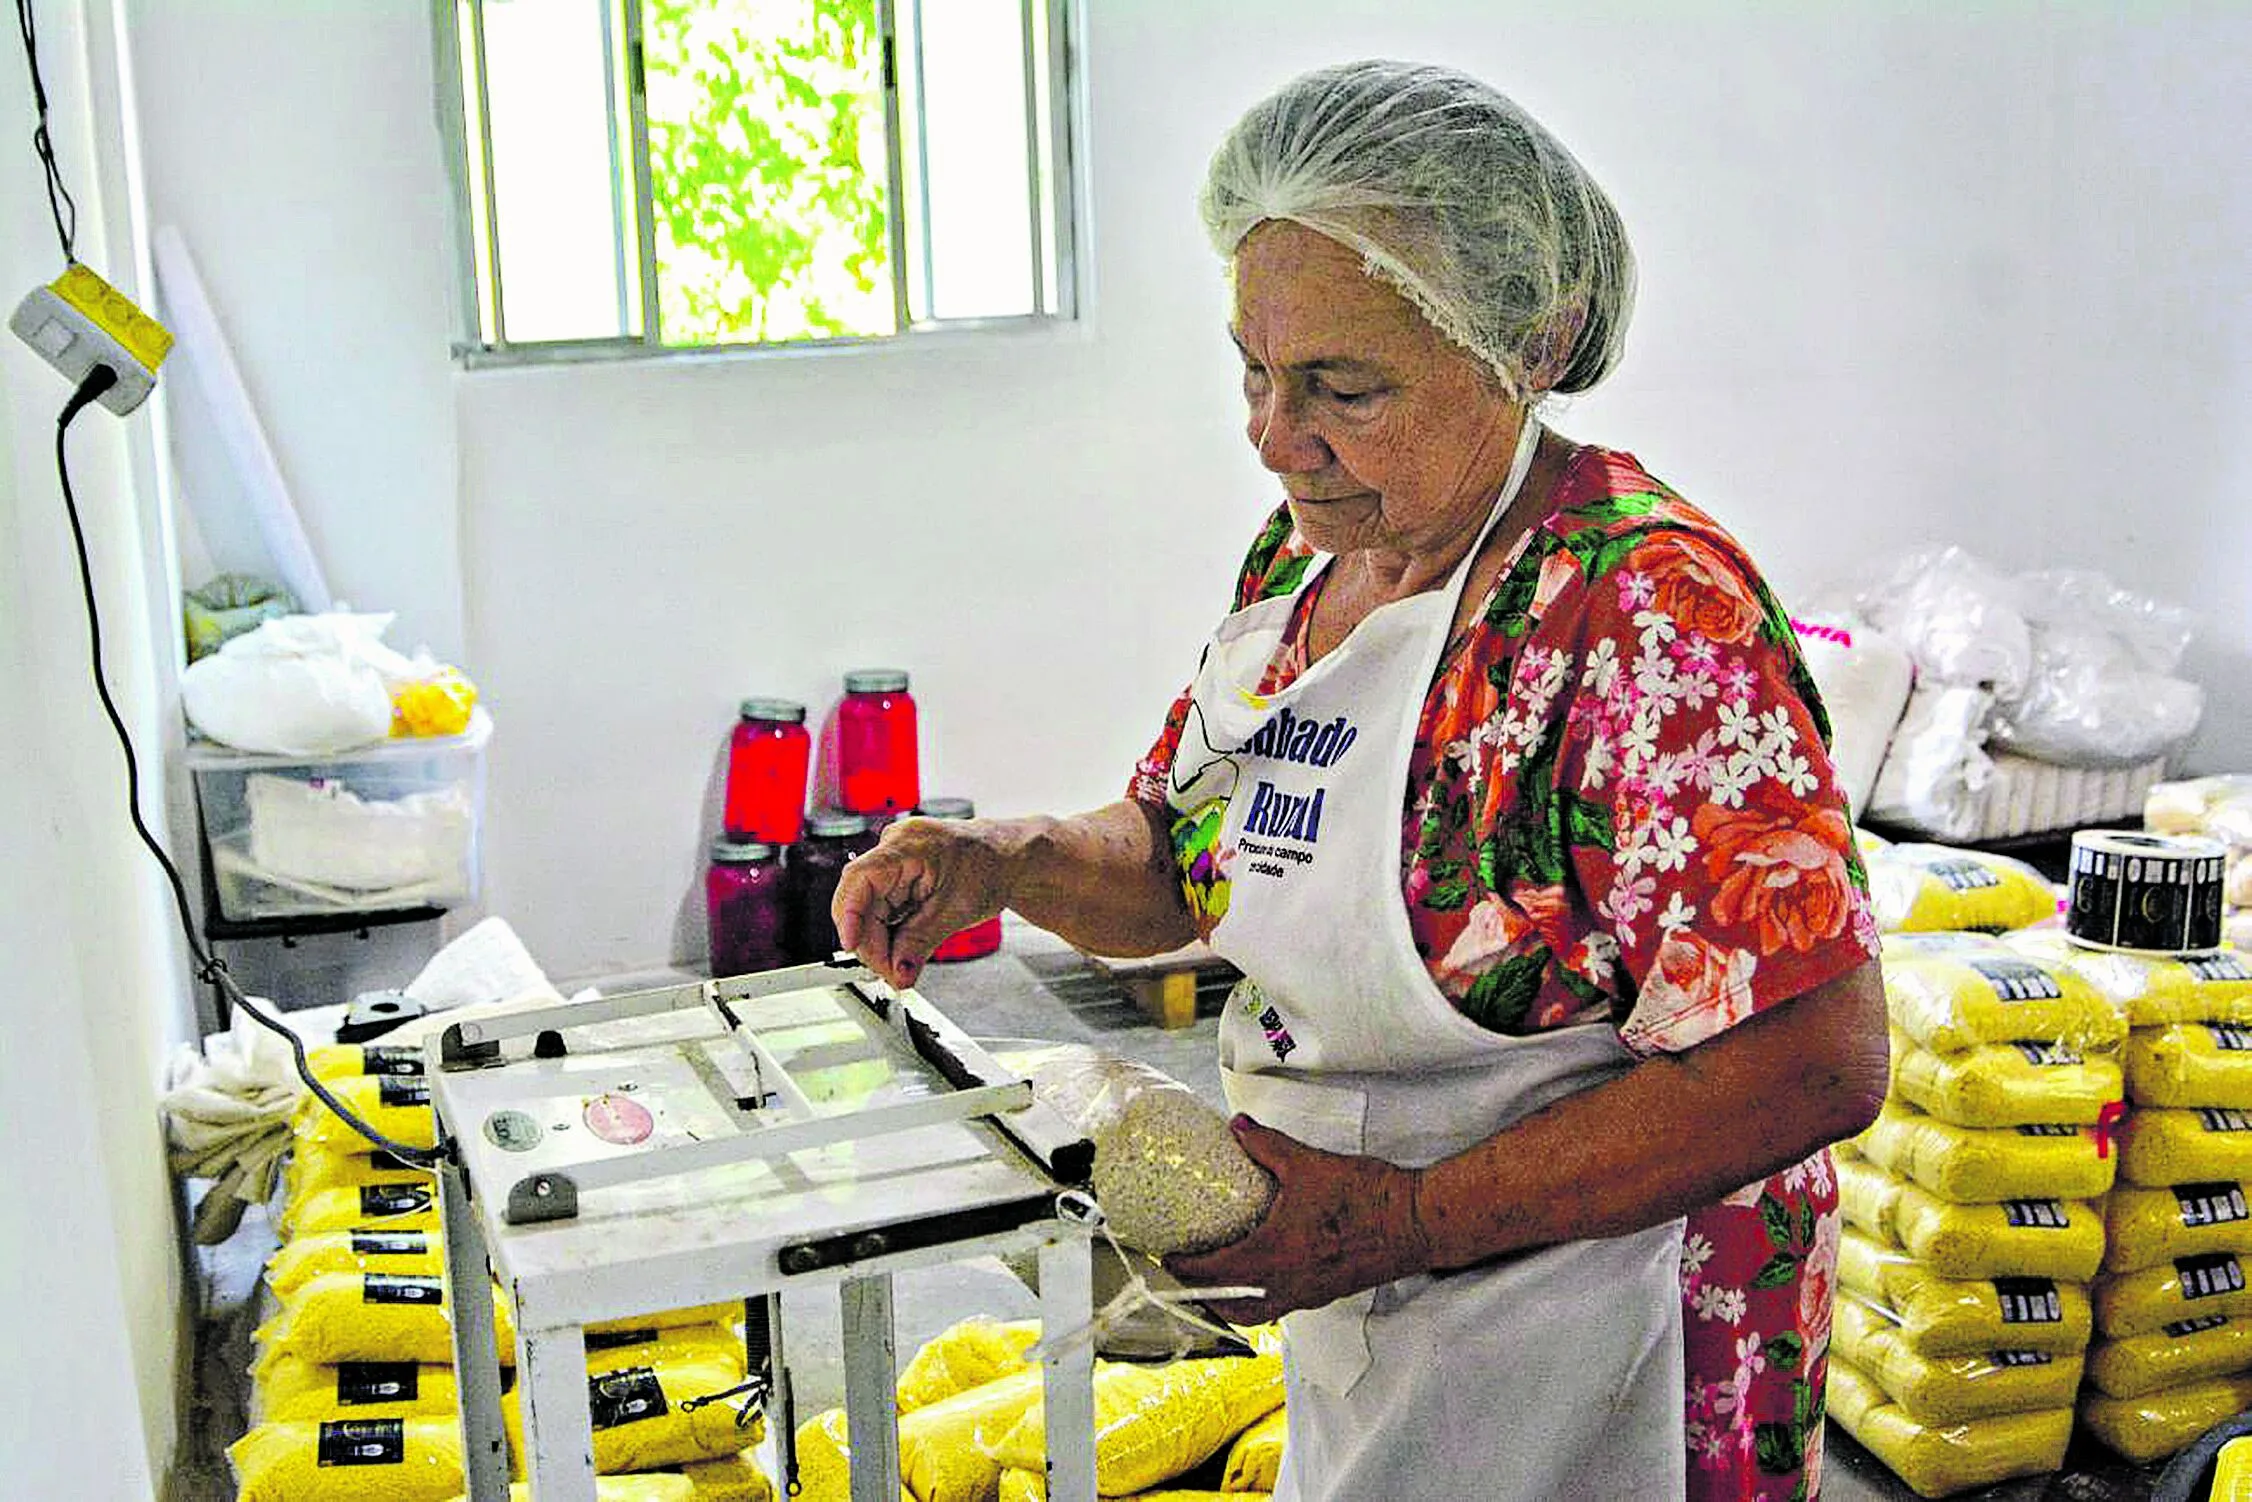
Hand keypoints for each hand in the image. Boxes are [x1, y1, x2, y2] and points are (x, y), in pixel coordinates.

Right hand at [832, 817, 1007, 987]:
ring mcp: (893, 863)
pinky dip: (888, 934)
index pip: (862, 877)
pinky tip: (900, 951)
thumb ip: (921, 942)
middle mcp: (894, 849)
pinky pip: (880, 909)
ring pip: (867, 909)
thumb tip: (898, 973)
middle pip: (860, 899)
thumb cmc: (990, 868)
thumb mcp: (957, 910)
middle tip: (889, 972)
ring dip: (878, 942)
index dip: (849, 914)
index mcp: (908, 845)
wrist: (1007, 858)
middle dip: (869, 940)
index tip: (851, 945)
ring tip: (899, 968)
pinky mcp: (896, 878)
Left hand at [1164, 1116, 1430, 1323]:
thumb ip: (1267, 1145)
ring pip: (1252, 1312)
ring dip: (1226, 1302)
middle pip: (1224, 1303)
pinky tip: (1259, 1278)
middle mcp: (1284, 1285)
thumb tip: (1238, 1127)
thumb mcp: (1308, 1163)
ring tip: (1213, 1281)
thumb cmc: (1366, 1197)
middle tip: (1182, 1268)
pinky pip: (1278, 1307)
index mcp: (1272, 1256)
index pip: (1211, 1272)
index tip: (1165, 1253)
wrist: (1415, 1223)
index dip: (1181, 1266)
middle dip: (1197, 1290)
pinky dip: (1257, 1301)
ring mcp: (1305, 1295)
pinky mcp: (1324, 1294)